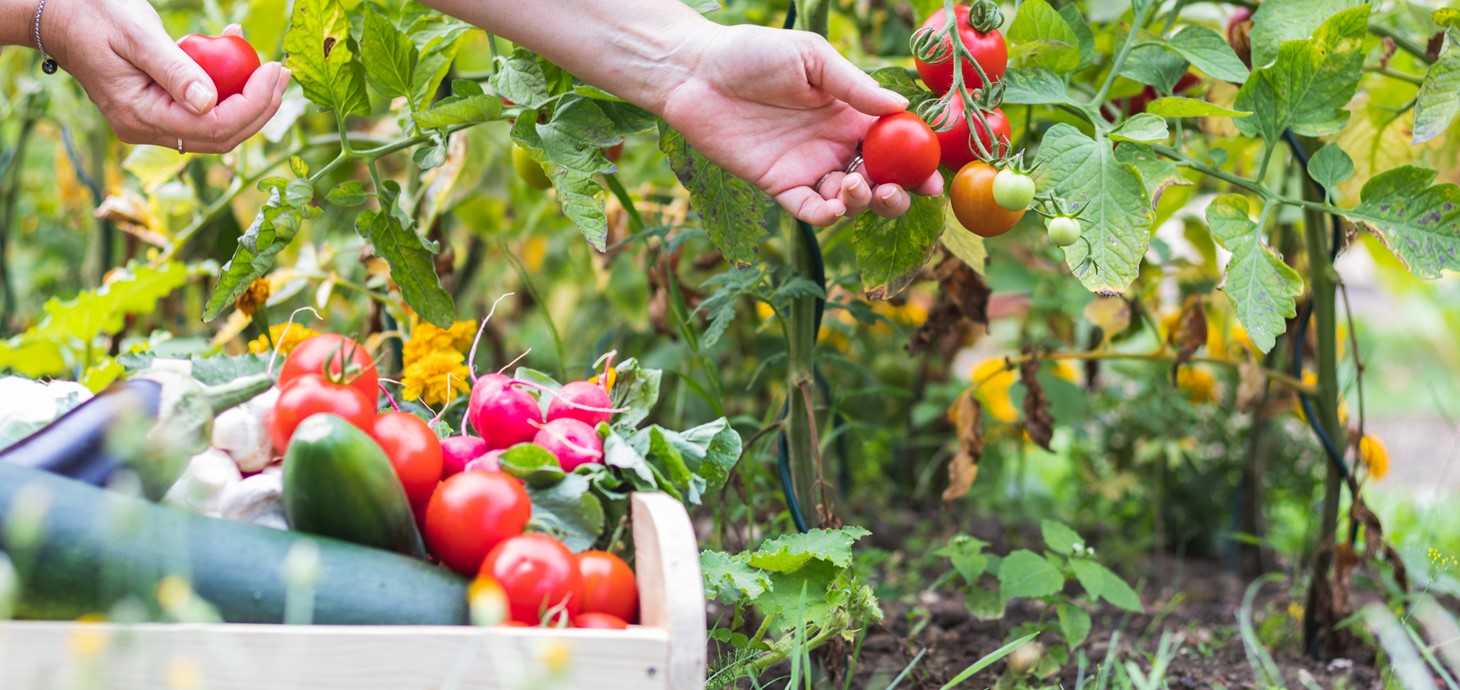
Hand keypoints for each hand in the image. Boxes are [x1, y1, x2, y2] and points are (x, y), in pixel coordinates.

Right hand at [41, 0, 289, 152]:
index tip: (275, 71)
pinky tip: (233, 53)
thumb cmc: (93, 16)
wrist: (59, 15)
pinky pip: (202, 109)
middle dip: (260, 107)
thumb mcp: (137, 35)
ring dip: (247, 97)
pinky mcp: (159, 110)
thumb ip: (174, 70)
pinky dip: (225, 87)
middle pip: (222, 135)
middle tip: (282, 72)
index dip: (254, 105)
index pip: (214, 128)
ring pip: (216, 125)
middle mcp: (147, 130)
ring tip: (265, 63)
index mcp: (140, 116)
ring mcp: (152, 124)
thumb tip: (210, 103)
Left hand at [658, 24, 942, 225]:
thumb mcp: (812, 58)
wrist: (697, 72)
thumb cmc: (754, 53)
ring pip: (849, 201)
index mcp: (851, 114)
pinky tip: (836, 205)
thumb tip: (900, 108)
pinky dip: (828, 215)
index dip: (918, 163)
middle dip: (898, 193)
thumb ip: (854, 86)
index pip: (896, 144)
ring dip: (864, 202)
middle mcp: (835, 145)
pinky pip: (810, 211)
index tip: (933, 177)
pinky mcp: (779, 185)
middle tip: (899, 191)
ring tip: (857, 186)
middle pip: (880, 180)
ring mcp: (808, 168)